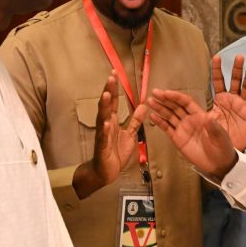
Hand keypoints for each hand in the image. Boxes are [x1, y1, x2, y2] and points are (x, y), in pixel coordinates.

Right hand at [73, 71, 146, 198]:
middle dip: (109, 91)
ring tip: (107, 95)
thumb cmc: (115, 153)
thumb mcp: (130, 134)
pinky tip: (107, 123)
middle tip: (111, 77)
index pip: (113, 101)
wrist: (105, 171)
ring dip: (105, 106)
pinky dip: (105, 130)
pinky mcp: (102, 147)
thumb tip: (143, 106)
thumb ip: (135, 121)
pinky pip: (104, 137)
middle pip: (107, 105)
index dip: (114, 88)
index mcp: (112, 121)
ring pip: (103, 118)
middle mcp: (106, 125)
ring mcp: (103, 135)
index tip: (115, 74)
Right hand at [148, 88, 237, 181]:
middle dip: (165, 99)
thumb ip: (213, 126)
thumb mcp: (220, 136)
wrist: (219, 164)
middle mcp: (190, 120)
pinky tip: (152, 116)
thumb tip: (208, 116)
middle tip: (154, 93)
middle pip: (175, 106)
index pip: (186, 102)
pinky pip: (167, 128)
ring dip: (160, 108)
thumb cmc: (222, 147)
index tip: (166, 93)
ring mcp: (183, 129)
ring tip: (149, 102)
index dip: (176, 97)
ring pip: (169, 115)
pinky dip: (159, 122)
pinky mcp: (178, 138)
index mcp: (200, 115)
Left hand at [210, 54, 245, 149]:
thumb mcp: (204, 124)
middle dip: (237, 69)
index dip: (217, 70)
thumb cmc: (214, 135)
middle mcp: (231, 100)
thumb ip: (202, 118)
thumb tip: (202, 117)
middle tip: (239, 57)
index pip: (218, 81)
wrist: (224, 153)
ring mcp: (242, 106)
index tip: (216, 57)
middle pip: (235, 81)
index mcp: (219, 99)